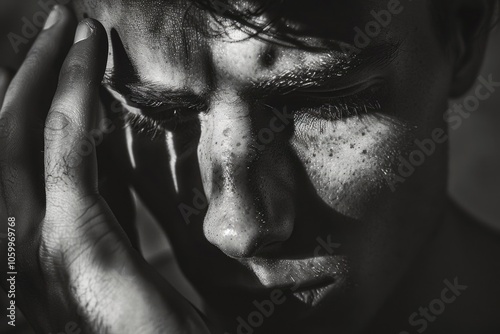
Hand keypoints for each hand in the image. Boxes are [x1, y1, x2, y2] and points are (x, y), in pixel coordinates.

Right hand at [0, 6, 208, 332]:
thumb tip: (97, 167)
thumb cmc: (147, 330)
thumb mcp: (114, 264)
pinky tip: (87, 54)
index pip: (16, 162)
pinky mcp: (72, 243)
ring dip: (42, 71)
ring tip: (67, 27)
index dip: (28, 105)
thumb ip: (99, 219)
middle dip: (25, 74)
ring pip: (16, 135)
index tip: (53, 65)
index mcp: (29, 248)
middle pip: (3, 139)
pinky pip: (64, 150)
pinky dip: (72, 93)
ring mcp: (33, 246)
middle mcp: (14, 245)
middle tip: (56, 26)